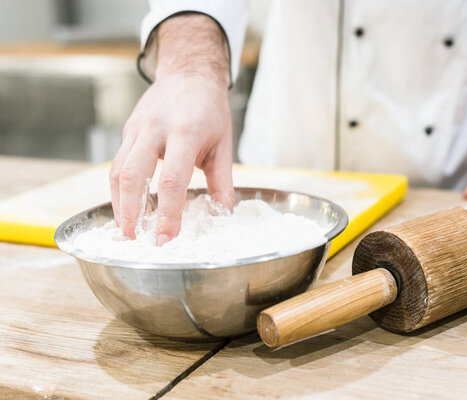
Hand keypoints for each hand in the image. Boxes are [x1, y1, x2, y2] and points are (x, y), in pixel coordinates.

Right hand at [109, 15, 233, 244]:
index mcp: (186, 132)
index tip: (166, 238)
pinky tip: (124, 207)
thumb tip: (223, 215)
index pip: (172, 179)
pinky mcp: (128, 130)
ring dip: (119, 203)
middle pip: (135, 174)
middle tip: (134, 238)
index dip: (168, 212)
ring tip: (126, 229)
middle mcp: (156, 129)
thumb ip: (223, 181)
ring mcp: (138, 128)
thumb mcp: (223, 144)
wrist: (190, 73)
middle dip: (131, 211)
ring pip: (119, 169)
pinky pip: (118, 162)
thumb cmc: (210, 110)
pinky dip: (118, 188)